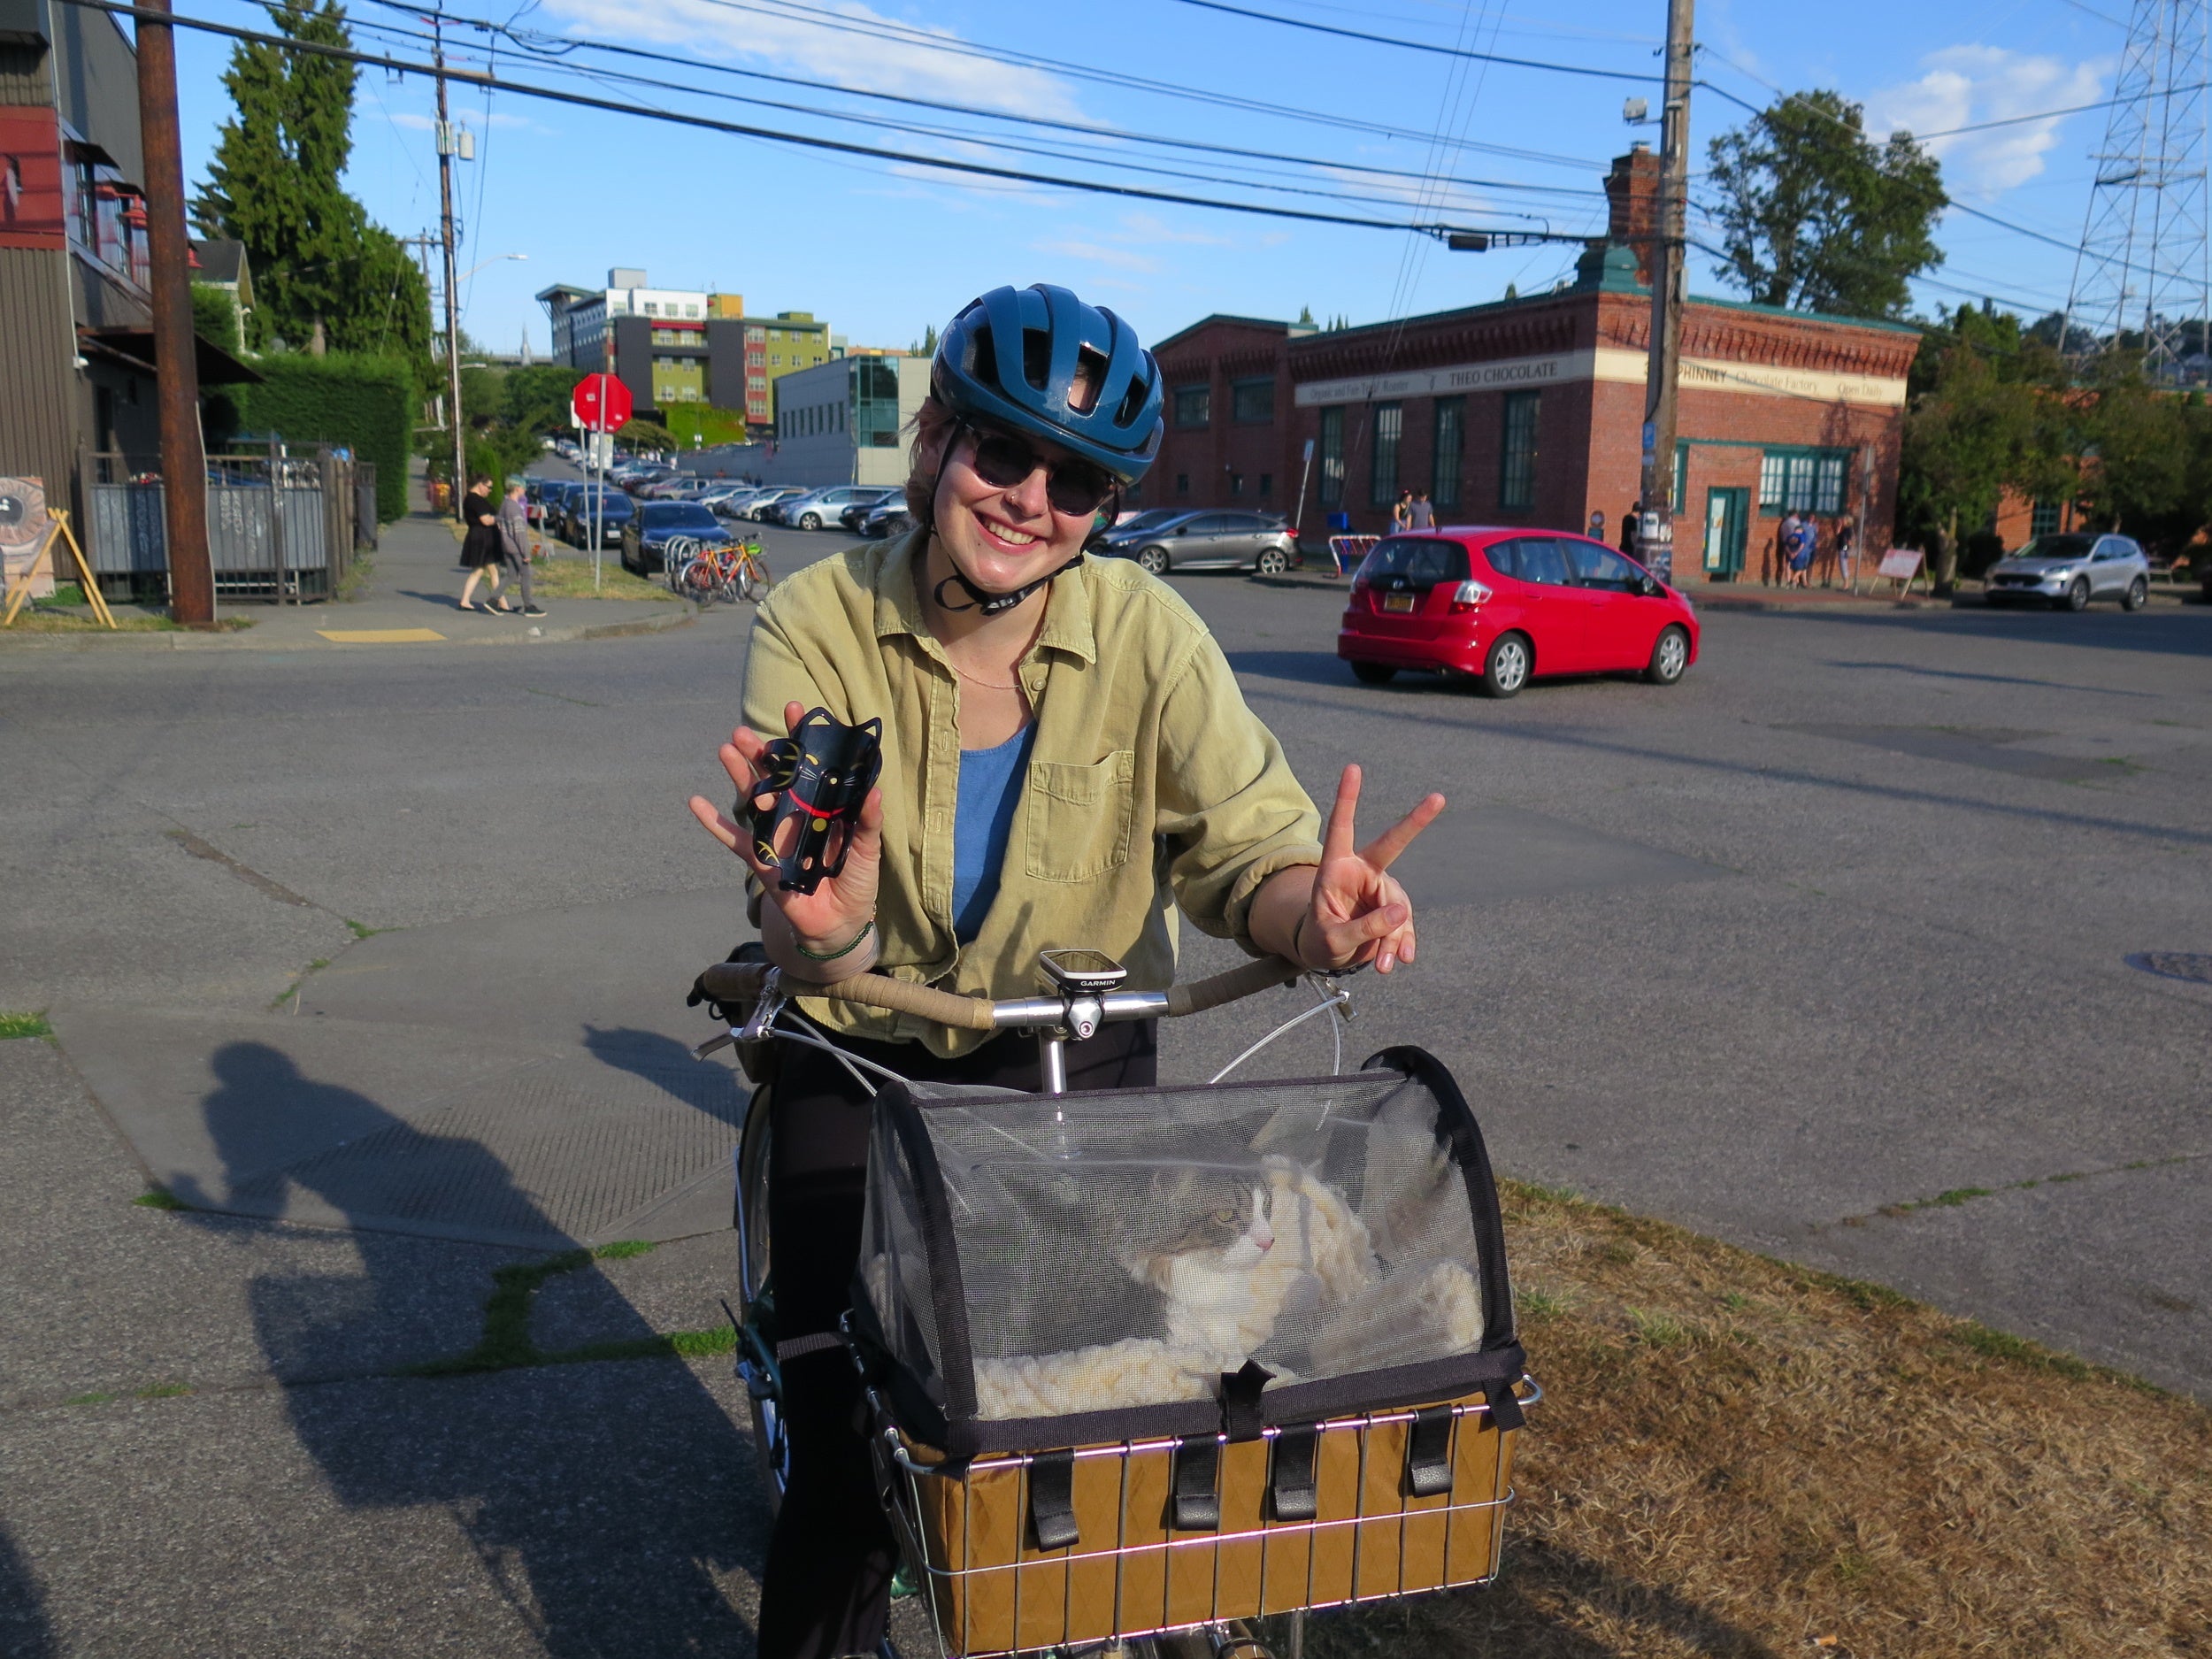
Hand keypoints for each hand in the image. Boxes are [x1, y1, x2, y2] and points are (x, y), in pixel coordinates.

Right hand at [688, 699, 883, 949]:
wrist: (840, 922)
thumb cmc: (857, 881)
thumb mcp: (868, 849)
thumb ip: (869, 821)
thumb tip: (874, 791)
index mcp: (822, 804)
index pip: (811, 764)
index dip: (803, 737)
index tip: (795, 709)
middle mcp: (795, 813)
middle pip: (774, 775)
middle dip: (760, 751)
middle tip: (744, 729)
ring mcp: (775, 833)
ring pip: (752, 797)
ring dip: (739, 774)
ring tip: (726, 749)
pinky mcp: (760, 859)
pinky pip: (733, 838)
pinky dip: (713, 822)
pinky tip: (695, 802)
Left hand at [1298, 764, 1442, 974]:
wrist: (1328, 956)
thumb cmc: (1320, 941)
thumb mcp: (1333, 940)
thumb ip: (1363, 927)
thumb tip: (1400, 912)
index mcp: (1336, 869)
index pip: (1342, 828)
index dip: (1347, 798)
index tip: (1353, 767)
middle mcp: (1362, 872)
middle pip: (1392, 844)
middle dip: (1415, 822)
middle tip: (1438, 797)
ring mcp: (1380, 889)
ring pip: (1399, 907)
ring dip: (1393, 937)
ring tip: (1384, 966)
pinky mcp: (1393, 909)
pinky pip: (1404, 925)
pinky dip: (1401, 944)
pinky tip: (1397, 961)